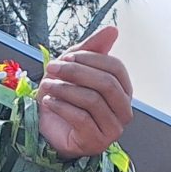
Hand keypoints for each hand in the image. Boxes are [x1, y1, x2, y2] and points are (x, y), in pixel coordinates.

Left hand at [36, 25, 132, 159]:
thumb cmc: (64, 98)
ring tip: (47, 86)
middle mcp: (123, 111)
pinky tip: (49, 102)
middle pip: (107, 84)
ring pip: (93, 100)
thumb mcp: (75, 68)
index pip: (116, 68)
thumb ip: (93, 49)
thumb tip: (113, 29)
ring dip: (65, 89)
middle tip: (52, 68)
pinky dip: (61, 106)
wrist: (47, 129)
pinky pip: (81, 118)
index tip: (66, 57)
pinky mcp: (96, 142)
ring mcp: (113, 129)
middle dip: (76, 72)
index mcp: (123, 91)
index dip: (91, 59)